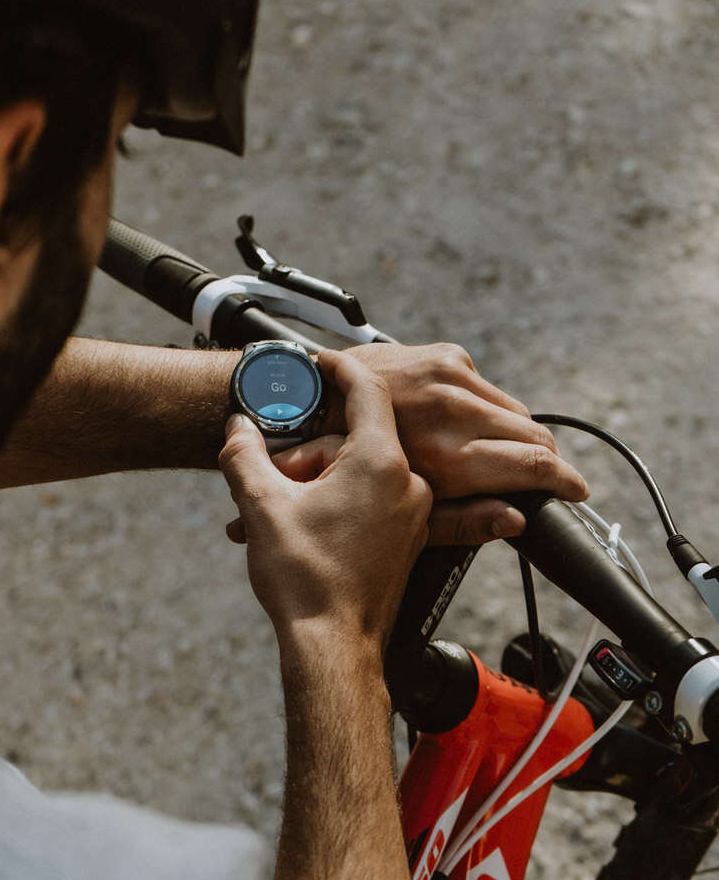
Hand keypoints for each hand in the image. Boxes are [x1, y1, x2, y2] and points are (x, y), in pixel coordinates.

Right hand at [218, 350, 431, 648]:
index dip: (339, 369)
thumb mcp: (261, 506)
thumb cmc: (306, 581)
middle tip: (266, 474)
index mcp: (380, 464)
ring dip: (314, 482)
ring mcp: (411, 515)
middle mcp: (407, 485)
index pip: (367, 390)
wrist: (332, 649)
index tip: (319, 360)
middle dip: (305, 453)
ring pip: (358, 473)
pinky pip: (369, 501)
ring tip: (272, 512)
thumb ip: (244, 455)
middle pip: (352, 441)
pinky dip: (333, 502)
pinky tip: (297, 525)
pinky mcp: (405, 541)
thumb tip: (236, 428)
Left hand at [275, 342, 587, 545]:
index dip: (564, 480)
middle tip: (547, 480)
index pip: (533, 461)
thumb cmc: (343, 468)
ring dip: (519, 435)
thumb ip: (462, 521)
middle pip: (534, 434)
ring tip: (507, 458)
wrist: (302, 400)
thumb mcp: (398, 509)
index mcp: (446, 450)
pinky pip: (487, 388)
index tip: (577, 491)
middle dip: (546, 460)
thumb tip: (516, 523)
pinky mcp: (447, 356)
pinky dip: (487, 409)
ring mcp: (452, 374)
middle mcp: (454, 406)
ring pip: (516, 411)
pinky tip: (465, 426)